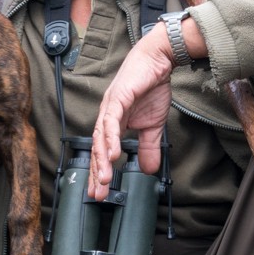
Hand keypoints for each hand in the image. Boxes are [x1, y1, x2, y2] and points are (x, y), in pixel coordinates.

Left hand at [88, 31, 175, 198]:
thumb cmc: (152, 87)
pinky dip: (111, 138)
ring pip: (101, 138)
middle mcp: (106, 117)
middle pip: (96, 149)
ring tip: (103, 179)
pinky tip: (113, 154)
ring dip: (102, 160)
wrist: (158, 60)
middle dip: (95, 173)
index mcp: (112, 124)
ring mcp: (110, 107)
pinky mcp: (118, 98)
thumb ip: (148, 147)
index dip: (100, 173)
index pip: (102, 153)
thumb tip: (148, 169)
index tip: (99, 193)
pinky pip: (112, 122)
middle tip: (96, 194)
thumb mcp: (153, 125)